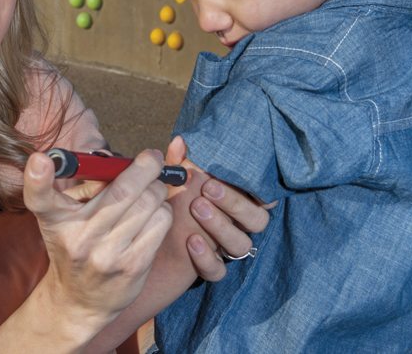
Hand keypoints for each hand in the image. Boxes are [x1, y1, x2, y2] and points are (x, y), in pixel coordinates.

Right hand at [23, 149, 173, 334]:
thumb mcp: (68, 215)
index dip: (37, 178)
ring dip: (157, 189)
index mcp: (56, 219)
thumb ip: (89, 186)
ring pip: (149, 202)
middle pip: (122, 190)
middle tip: (151, 159)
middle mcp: (79, 237)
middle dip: (146, 166)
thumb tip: (123, 162)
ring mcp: (107, 254)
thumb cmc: (77, 244)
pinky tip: (153, 214)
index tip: (40, 160)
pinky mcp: (133, 266)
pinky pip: (161, 222)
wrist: (80, 300)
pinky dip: (162, 210)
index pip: (40, 198)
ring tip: (151, 191)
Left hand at [166, 136, 270, 281]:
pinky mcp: (210, 269)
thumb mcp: (173, 181)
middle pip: (257, 220)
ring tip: (197, 208)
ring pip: (241, 244)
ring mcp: (225, 248)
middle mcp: (238, 226)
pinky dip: (206, 257)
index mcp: (237, 202)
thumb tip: (180, 141)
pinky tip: (191, 241)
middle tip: (208, 188)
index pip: (264, 198)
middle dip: (235, 202)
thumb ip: (177, 163)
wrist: (147, 240)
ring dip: (221, 226)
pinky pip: (219, 271)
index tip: (252, 178)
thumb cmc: (170, 203)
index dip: (265, 192)